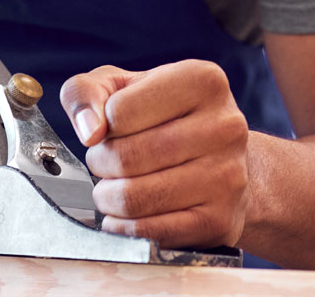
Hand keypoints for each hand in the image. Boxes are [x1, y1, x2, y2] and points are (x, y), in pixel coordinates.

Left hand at [61, 60, 249, 247]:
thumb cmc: (166, 120)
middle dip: (102, 165)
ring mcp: (227, 176)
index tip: (113, 131)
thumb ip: (87, 91)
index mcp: (202, 80)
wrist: (223, 164)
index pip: (119, 112)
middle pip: (125, 158)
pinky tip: (129, 216)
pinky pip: (150, 233)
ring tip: (118, 189)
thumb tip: (89, 129)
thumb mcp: (123, 88)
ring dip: (109, 199)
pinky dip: (125, 228)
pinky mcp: (220, 220)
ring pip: (134, 199)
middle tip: (108, 165)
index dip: (102, 127)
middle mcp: (225, 126)